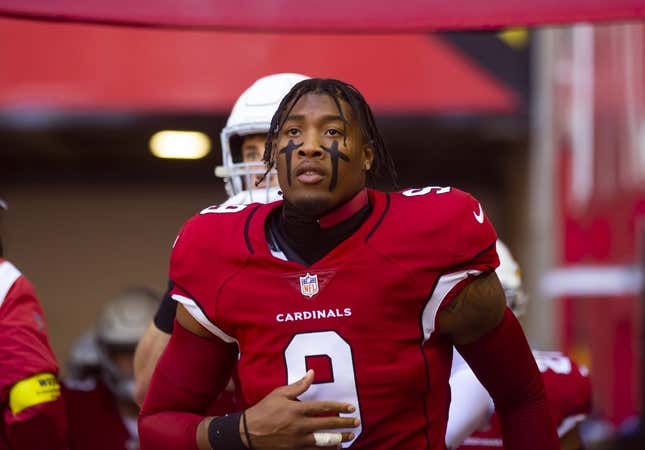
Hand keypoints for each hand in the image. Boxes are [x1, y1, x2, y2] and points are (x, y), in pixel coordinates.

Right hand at [242, 369, 358, 448]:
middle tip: (356, 423)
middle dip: (344, 424)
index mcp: (297, 410)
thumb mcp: (280, 393)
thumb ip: (299, 385)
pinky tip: (335, 448)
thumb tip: (312, 373)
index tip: (351, 408)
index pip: (324, 408)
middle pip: (328, 425)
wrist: (248, 432)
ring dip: (339, 439)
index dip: (340, 408)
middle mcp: (300, 426)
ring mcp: (298, 441)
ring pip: (324, 441)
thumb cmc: (264, 410)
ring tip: (349, 437)